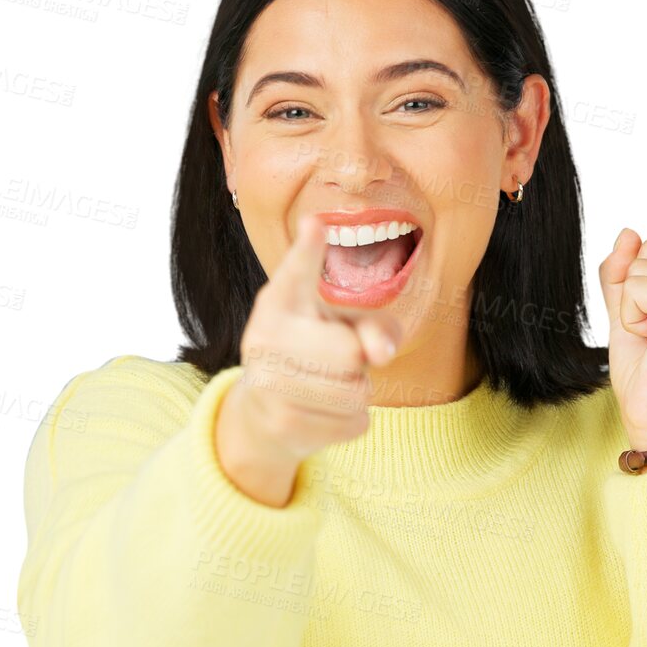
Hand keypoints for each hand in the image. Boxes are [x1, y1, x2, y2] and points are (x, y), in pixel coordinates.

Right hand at [227, 214, 403, 465]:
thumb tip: (382, 353)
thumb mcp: (347, 327)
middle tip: (335, 359)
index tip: (315, 224)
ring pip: (355, 392)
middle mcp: (264, 335)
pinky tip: (321, 412)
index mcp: (281, 299)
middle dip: (358, 361)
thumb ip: (376, 327)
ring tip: (329, 385)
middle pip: (351, 352)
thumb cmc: (317, 354)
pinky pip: (352, 422)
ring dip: (357, 393)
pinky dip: (350, 421)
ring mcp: (268, 381)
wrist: (266, 414)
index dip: (308, 250)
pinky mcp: (282, 422)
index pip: (297, 271)